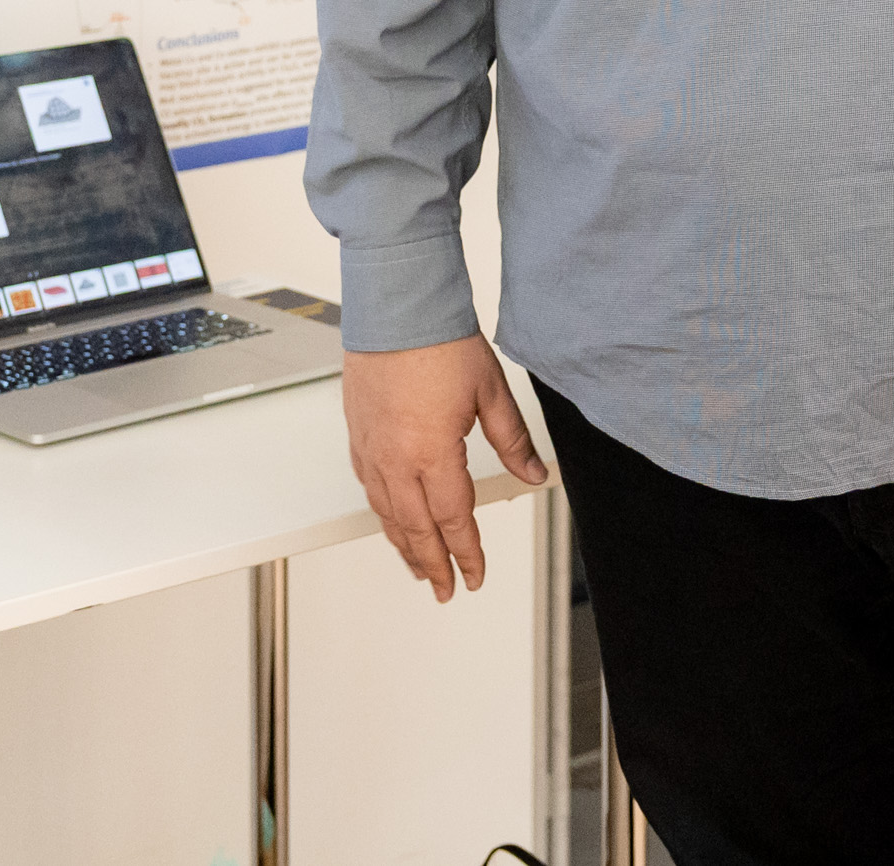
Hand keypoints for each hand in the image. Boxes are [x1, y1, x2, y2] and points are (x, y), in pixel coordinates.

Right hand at [341, 334, 549, 600]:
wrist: (397, 305)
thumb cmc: (439, 341)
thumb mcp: (491, 392)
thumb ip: (513, 440)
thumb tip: (535, 473)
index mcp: (431, 453)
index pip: (453, 520)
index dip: (467, 554)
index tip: (475, 576)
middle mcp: (395, 458)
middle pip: (415, 528)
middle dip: (432, 563)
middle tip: (445, 590)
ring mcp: (372, 447)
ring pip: (386, 513)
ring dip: (403, 545)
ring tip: (417, 567)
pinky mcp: (358, 433)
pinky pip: (368, 487)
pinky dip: (382, 512)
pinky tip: (389, 519)